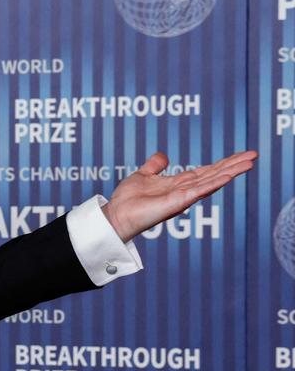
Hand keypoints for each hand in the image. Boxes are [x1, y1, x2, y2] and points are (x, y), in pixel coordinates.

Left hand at [101, 150, 257, 242]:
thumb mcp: (142, 175)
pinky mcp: (178, 202)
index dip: (223, 163)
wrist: (116, 215)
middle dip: (234, 165)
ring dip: (231, 172)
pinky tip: (228, 176)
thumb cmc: (127, 200)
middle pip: (214, 175)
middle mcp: (185, 190)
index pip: (206, 171)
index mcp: (178, 184)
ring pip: (212, 182)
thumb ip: (154, 166)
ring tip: (249, 163)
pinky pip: (199, 191)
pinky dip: (214, 183)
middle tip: (254, 155)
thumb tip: (163, 155)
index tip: (240, 155)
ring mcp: (183, 197)